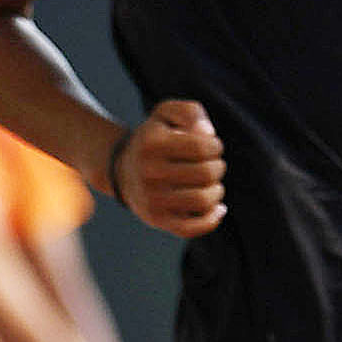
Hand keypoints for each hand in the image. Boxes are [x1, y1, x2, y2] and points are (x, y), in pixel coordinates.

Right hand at [113, 101, 227, 236]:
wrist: (123, 169)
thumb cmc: (154, 140)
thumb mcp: (166, 114)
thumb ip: (190, 112)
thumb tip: (206, 133)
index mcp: (151, 143)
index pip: (203, 147)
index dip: (215, 146)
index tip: (210, 146)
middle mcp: (148, 171)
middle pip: (206, 173)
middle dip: (218, 167)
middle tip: (211, 165)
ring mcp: (151, 198)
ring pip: (203, 200)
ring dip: (217, 191)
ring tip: (212, 184)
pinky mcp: (156, 219)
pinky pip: (191, 228)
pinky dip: (212, 219)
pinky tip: (219, 208)